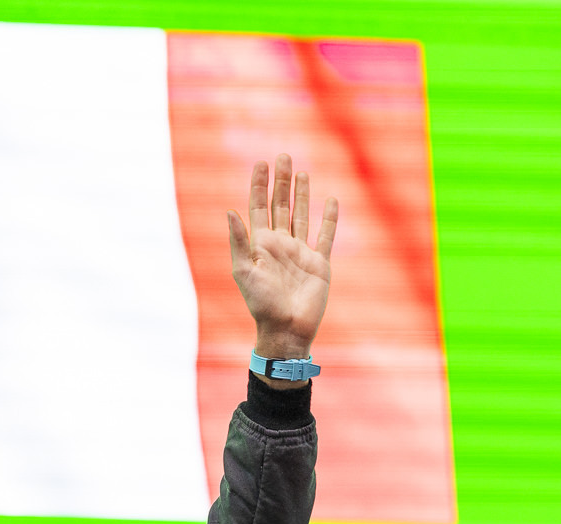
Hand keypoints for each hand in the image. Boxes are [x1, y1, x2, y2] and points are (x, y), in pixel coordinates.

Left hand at [227, 154, 338, 380]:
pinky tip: (331, 200)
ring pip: (301, 216)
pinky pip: (325, 236)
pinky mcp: (319, 263)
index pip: (258, 207)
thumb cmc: (261, 304)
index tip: (260, 163)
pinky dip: (329, 218)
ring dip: (302, 194)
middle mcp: (280, 245)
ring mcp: (300, 252)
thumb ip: (239, 241)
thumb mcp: (244, 272)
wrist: (286, 329)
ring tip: (301, 172)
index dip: (258, 185)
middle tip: (282, 156)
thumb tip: (229, 211)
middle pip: (281, 206)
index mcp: (260, 245)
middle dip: (281, 182)